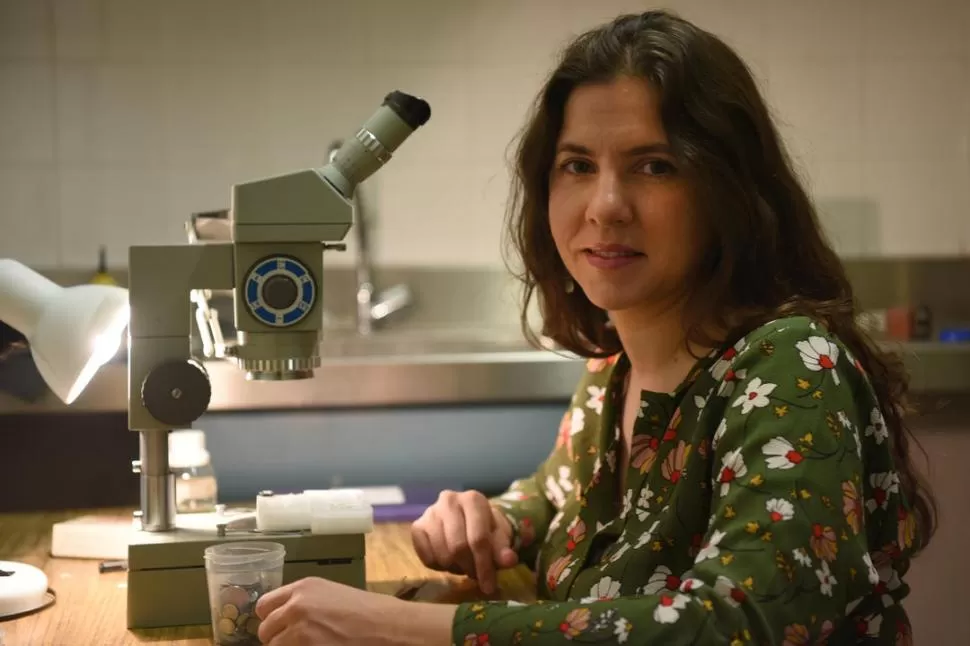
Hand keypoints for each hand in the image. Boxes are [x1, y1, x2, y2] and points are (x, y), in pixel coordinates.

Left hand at [255, 576, 453, 644]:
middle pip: (265, 630)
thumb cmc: (365, 609)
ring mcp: (299, 629)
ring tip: (308, 645)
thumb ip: (303, 601)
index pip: (264, 606)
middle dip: (276, 638)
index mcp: (302, 587)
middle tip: (294, 642)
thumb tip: (284, 617)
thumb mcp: (330, 594)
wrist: (385, 623)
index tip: (278, 627)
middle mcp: (296, 605)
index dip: (270, 619)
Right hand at [410, 490, 517, 593]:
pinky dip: (438, 566)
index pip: (478, 539)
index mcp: (473, 499)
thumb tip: (509, 561)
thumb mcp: (500, 537)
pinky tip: (448, 560)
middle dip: (469, 567)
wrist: (468, 519)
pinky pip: (426, 557)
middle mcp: (449, 500)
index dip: (484, 566)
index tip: (489, 587)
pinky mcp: (417, 526)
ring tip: (463, 564)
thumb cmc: (486, 528)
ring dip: (454, 568)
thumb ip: (504, 550)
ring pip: (442, 554)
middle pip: (458, 547)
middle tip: (476, 575)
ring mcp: (430, 512)